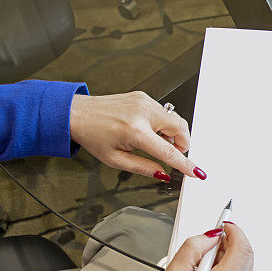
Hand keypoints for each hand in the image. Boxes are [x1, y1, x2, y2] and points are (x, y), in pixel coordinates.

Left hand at [70, 91, 205, 180]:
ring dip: (172, 134)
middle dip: (182, 143)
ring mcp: (144, 102)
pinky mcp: (143, 97)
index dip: (185, 164)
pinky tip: (148, 130)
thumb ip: (143, 168)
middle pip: (181, 128)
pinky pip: (164, 112)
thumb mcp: (115, 159)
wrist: (76, 113)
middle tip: (172, 153)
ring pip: (175, 119)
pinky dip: (163, 124)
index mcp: (134, 131)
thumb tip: (162, 173)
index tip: (195, 171)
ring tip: (154, 142)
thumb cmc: (91, 134)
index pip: (168, 151)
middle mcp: (142, 113)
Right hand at [151, 223, 253, 270]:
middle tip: (213, 241)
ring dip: (230, 255)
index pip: (241, 249)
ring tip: (208, 262)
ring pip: (245, 264)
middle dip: (231, 242)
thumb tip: (212, 236)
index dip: (235, 232)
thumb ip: (194, 246)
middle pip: (246, 255)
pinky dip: (230, 268)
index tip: (225, 225)